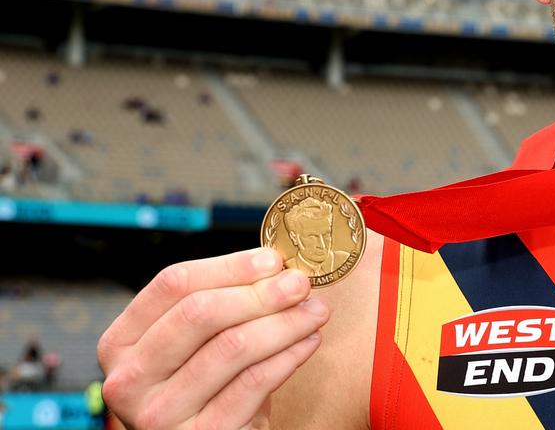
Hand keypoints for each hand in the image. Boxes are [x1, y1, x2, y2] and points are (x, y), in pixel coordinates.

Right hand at [98, 248, 329, 429]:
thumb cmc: (208, 388)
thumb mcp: (198, 345)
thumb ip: (224, 304)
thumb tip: (277, 267)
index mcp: (120, 342)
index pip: (173, 285)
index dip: (229, 267)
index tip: (273, 260)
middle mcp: (129, 379)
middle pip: (200, 313)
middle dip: (260, 293)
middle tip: (299, 284)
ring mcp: (159, 413)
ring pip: (232, 346)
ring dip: (284, 322)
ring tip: (315, 312)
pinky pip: (253, 383)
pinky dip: (288, 356)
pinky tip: (308, 342)